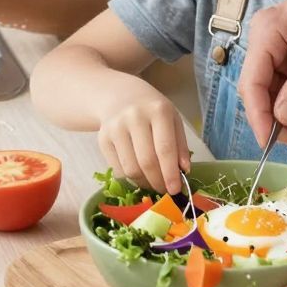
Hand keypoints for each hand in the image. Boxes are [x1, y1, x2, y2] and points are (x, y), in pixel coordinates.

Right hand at [98, 83, 191, 197]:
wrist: (118, 95)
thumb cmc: (151, 110)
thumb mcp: (172, 119)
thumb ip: (180, 144)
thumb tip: (184, 171)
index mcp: (158, 110)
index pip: (165, 148)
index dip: (170, 173)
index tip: (176, 190)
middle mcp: (134, 117)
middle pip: (147, 161)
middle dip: (158, 182)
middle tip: (165, 190)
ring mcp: (116, 128)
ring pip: (131, 169)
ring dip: (144, 183)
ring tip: (153, 183)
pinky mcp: (102, 139)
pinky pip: (118, 169)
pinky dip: (131, 178)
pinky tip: (139, 175)